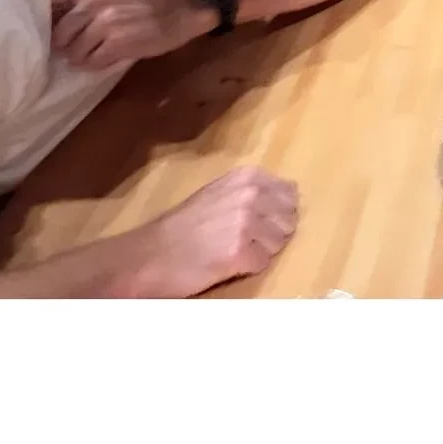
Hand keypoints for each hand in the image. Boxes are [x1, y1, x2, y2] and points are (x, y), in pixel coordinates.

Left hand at [50, 0, 212, 70]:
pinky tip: (105, 58)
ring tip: (91, 52)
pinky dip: (96, 65)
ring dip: (80, 57)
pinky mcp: (118, 43)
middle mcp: (94, 0)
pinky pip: (92, 63)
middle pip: (59, 33)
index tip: (52, 23)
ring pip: (74, 52)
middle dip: (65, 44)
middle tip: (76, 44)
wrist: (180, 11)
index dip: (46, 15)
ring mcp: (106, 23)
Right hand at [136, 167, 299, 296]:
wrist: (151, 254)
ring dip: (260, 251)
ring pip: (279, 243)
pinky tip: (226, 263)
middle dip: (273, 233)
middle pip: (288, 220)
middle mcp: (250, 195)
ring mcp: (246, 223)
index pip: (290, 194)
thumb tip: (291, 193)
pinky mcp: (240, 253)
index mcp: (247, 176)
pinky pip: (263, 263)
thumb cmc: (183, 224)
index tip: (258, 221)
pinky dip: (248, 268)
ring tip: (231, 250)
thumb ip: (252, 190)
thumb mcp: (219, 193)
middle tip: (243, 240)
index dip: (277, 212)